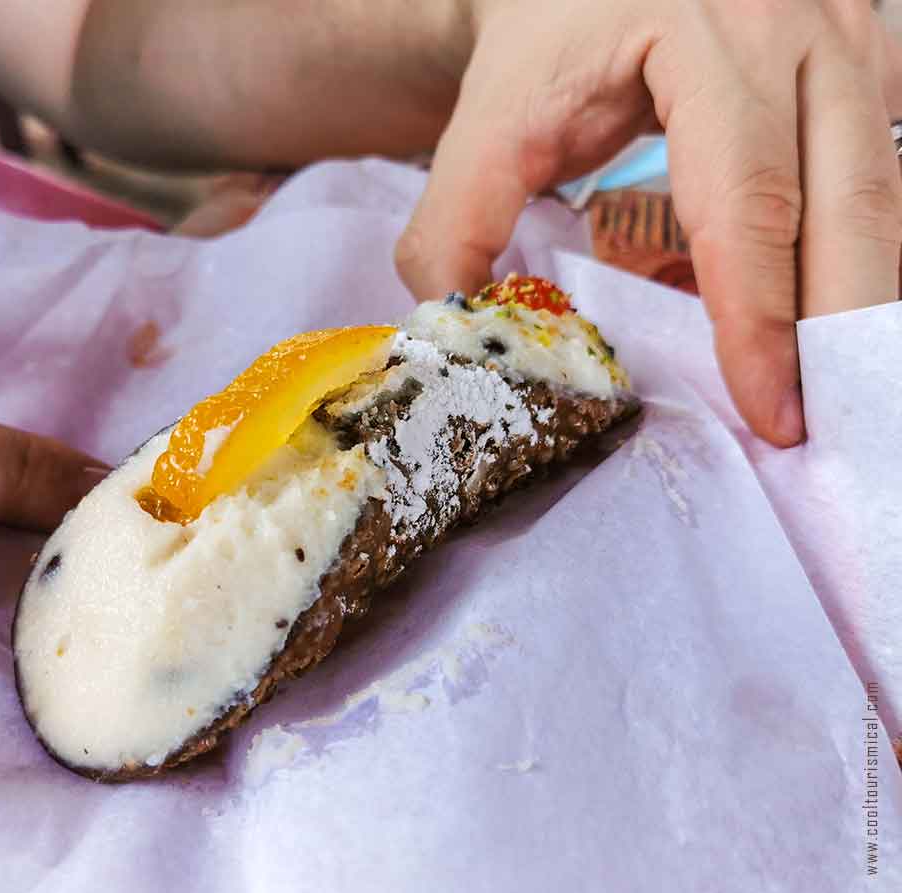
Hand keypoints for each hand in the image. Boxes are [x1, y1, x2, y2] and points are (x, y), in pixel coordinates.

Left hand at [397, 0, 901, 446]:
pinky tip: (823, 320)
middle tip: (824, 428)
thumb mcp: (491, 112)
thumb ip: (459, 214)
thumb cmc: (550, 28)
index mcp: (713, 34)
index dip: (760, 319)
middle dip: (839, 328)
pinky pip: (878, 177)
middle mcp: (806, 27)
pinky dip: (854, 257)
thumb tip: (456, 320)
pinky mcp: (866, 65)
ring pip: (882, 194)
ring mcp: (852, 41)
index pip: (747, 203)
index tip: (769, 412)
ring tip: (832, 390)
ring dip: (860, 300)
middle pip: (852, 202)